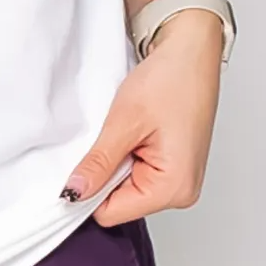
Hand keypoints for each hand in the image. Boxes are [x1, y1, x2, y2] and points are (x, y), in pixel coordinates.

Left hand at [61, 7, 223, 224]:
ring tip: (128, 132)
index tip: (84, 162)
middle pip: (119, 204)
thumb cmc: (172, 79)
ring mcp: (180, 182)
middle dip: (106, 174)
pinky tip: (135, 134)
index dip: (90, 190)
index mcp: (174, 187)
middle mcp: (182, 192)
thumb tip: (74, 192)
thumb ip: (98, 163)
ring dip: (117, 163)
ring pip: (126, 189)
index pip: (111, 212)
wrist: (192, 52)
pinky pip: (138, 176)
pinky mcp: (174, 169)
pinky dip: (127, 157)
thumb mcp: (124, 122)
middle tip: (114, 138)